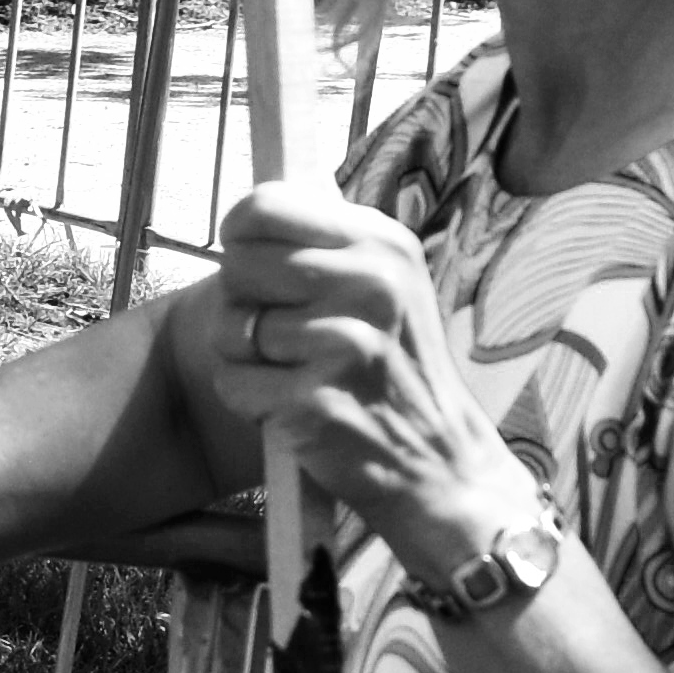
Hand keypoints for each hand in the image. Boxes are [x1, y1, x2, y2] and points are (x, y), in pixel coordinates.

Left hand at [201, 178, 529, 581]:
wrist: (444, 467)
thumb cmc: (398, 370)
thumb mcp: (389, 286)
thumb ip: (326, 246)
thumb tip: (247, 213)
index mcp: (383, 245)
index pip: (264, 205)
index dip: (241, 237)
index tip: (255, 264)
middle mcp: (370, 285)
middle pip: (237, 265)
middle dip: (242, 302)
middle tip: (282, 333)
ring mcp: (345, 345)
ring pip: (229, 328)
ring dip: (245, 358)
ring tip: (296, 374)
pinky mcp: (316, 403)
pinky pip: (234, 384)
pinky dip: (249, 402)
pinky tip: (293, 409)